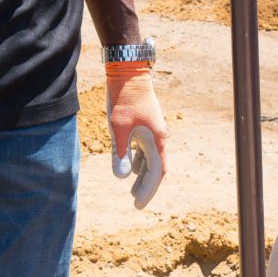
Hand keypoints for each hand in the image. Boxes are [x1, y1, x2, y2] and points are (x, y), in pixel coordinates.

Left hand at [106, 70, 166, 208]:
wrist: (128, 71)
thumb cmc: (123, 98)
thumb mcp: (118, 127)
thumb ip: (120, 152)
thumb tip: (122, 177)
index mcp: (156, 139)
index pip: (156, 172)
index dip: (148, 190)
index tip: (138, 205)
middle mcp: (158, 137)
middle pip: (155, 168)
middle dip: (146, 186)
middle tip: (136, 203)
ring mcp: (153, 130)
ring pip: (150, 159)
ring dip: (142, 175)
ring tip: (131, 189)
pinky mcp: (145, 124)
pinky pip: (145, 149)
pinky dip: (139, 161)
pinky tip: (130, 168)